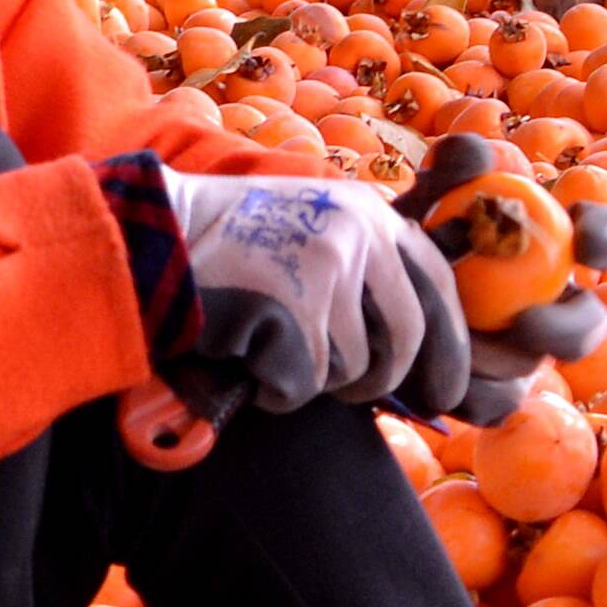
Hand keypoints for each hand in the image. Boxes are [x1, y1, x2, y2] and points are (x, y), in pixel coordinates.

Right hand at [157, 172, 473, 421]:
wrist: (156, 237)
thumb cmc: (232, 248)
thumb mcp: (313, 229)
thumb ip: (367, 271)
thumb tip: (421, 356)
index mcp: (370, 213)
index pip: (439, 285)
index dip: (450, 346)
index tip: (446, 390)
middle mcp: (358, 234)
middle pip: (406, 338)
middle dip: (382, 379)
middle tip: (351, 393)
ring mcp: (325, 270)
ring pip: (351, 368)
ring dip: (313, 378)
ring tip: (269, 344)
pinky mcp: (291, 310)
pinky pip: (303, 384)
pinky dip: (274, 388)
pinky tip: (246, 355)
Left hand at [399, 136, 606, 428]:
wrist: (365, 292)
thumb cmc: (408, 233)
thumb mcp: (423, 198)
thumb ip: (450, 169)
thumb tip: (479, 156)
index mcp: (554, 251)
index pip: (595, 238)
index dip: (602, 238)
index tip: (583, 246)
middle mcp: (552, 308)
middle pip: (587, 324)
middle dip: (568, 330)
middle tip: (525, 322)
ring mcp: (525, 358)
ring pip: (533, 370)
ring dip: (497, 361)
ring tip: (449, 346)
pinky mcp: (494, 397)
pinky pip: (494, 404)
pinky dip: (465, 391)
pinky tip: (429, 379)